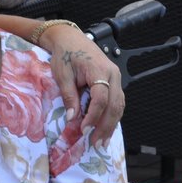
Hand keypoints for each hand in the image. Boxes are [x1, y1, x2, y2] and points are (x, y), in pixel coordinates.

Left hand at [40, 23, 123, 144]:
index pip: (101, 98)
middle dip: (105, 126)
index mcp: (99, 70)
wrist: (70, 39)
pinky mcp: (114, 82)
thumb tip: (72, 118)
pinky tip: (105, 129)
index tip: (83, 130)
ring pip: (119, 106)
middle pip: (115, 105)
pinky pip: (117, 102)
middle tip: (96, 143)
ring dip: (111, 125)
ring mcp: (116, 78)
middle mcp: (113, 75)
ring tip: (102, 141)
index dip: (93, 116)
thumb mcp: (62, 74)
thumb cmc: (64, 54)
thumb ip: (69, 96)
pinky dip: (112, 117)